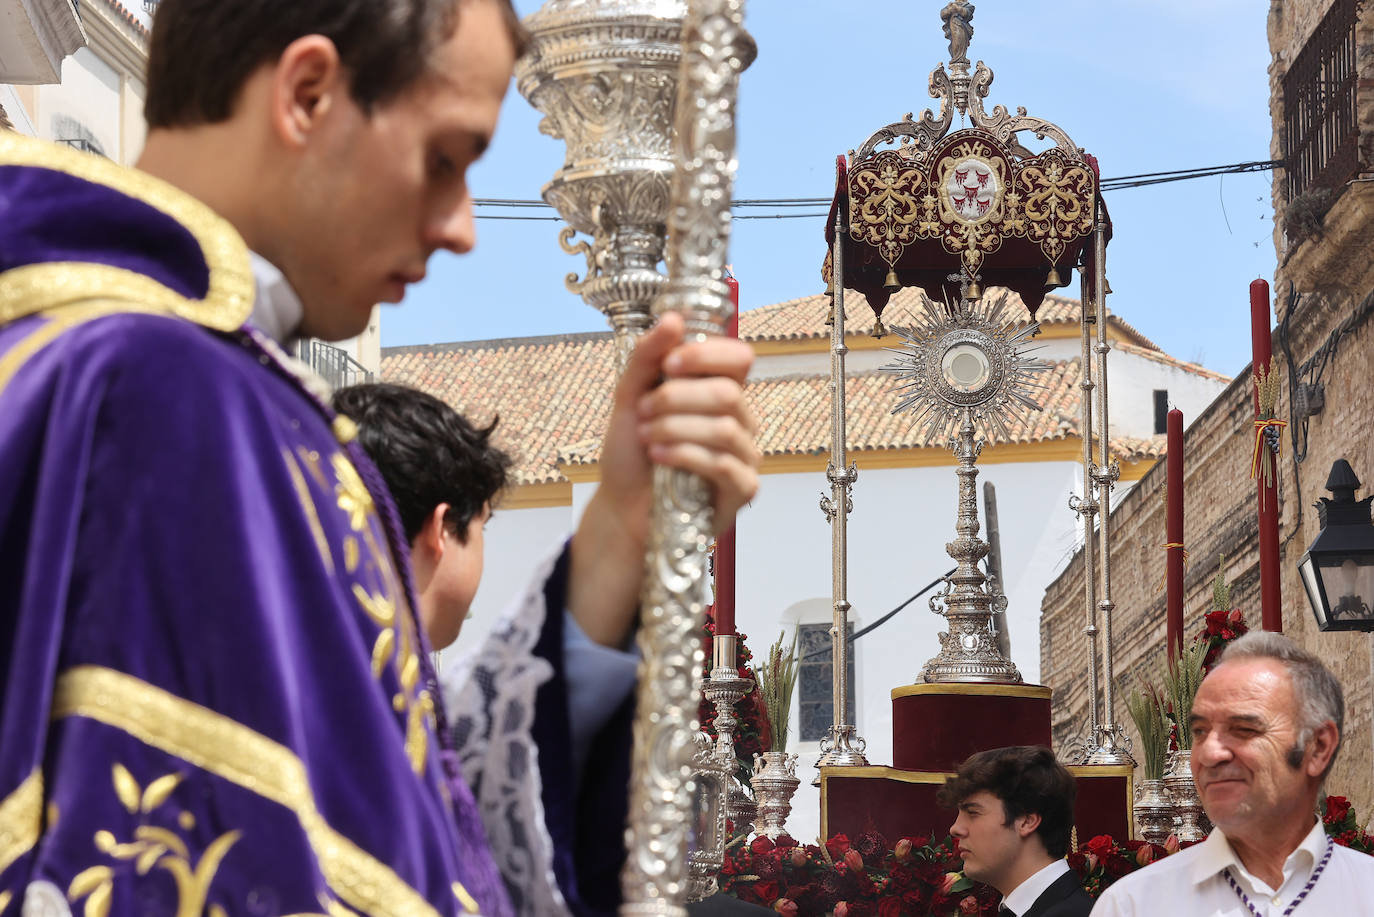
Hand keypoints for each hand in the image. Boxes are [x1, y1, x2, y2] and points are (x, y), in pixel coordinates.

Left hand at [569, 312, 758, 646]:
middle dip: (676, 399)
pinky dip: (685, 456)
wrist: (621, 509)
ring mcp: (745, 456)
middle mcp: (740, 421)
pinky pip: (724, 464)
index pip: (739, 358)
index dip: (706, 355)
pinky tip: (659, 458)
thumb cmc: (631, 455)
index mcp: (719, 393)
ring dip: (675, 428)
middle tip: (644, 412)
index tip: (668, 365)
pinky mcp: (742, 490)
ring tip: (645, 438)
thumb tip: (673, 317)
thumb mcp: (628, 398)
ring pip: (725, 428)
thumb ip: (647, 357)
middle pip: (727, 393)